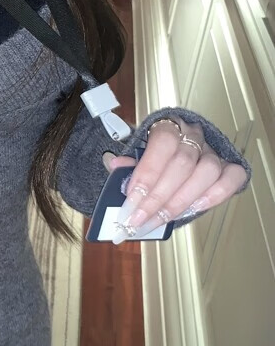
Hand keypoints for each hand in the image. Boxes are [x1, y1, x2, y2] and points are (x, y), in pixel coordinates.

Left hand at [104, 115, 247, 242]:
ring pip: (207, 171)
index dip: (148, 171)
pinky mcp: (229, 168)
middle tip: (139, 218)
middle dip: (157, 197)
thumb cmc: (153, 158)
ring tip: (159, 219)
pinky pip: (231, 179)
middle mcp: (194, 136)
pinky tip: (194, 209)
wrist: (173, 158)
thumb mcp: (135, 156)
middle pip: (183, 163)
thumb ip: (127, 163)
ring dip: (181, 200)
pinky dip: (214, 195)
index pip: (163, 142)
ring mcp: (214, 152)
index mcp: (169, 126)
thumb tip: (114, 164)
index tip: (131, 198)